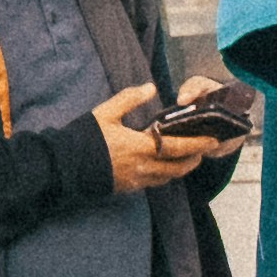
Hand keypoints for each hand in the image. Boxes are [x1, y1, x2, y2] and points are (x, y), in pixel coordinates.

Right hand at [97, 88, 229, 192]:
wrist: (63, 167)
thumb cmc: (84, 137)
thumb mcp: (106, 112)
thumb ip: (130, 99)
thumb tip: (151, 87)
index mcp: (139, 147)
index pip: (177, 147)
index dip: (197, 144)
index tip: (213, 140)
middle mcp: (141, 167)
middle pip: (177, 168)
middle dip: (193, 159)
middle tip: (204, 150)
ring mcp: (134, 180)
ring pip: (167, 178)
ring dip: (180, 169)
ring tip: (187, 158)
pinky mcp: (126, 188)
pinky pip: (153, 183)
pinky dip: (164, 175)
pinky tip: (162, 166)